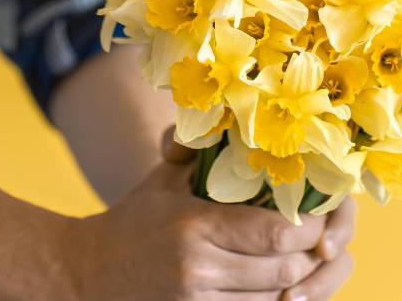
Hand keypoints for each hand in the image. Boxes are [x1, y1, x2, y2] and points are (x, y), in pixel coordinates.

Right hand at [63, 158, 327, 299]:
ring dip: (291, 286)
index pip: (276, 233)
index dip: (310, 229)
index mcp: (193, 224)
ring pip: (270, 300)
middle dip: (308, 259)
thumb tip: (248, 119)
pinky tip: (271, 289)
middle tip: (317, 244)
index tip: (317, 218)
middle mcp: (195, 267)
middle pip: (282, 271)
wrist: (84, 271)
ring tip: (298, 266)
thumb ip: (205, 151)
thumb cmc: (135, 218)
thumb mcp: (165, 179)